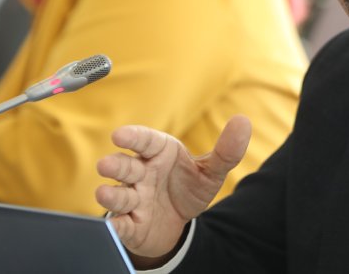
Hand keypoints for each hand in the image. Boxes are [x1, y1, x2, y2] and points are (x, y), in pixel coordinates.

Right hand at [96, 116, 251, 261]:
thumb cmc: (187, 187)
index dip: (132, 136)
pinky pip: (119, 225)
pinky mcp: (130, 224)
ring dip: (112, 194)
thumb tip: (243, 121)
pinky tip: (112, 226)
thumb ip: (227, 150)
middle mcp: (141, 174)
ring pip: (119, 194)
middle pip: (125, 166)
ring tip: (105, 192)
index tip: (119, 135)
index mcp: (159, 154)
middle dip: (115, 165)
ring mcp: (133, 199)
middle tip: (106, 164)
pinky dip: (114, 226)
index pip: (145, 141)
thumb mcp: (211, 171)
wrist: (176, 223)